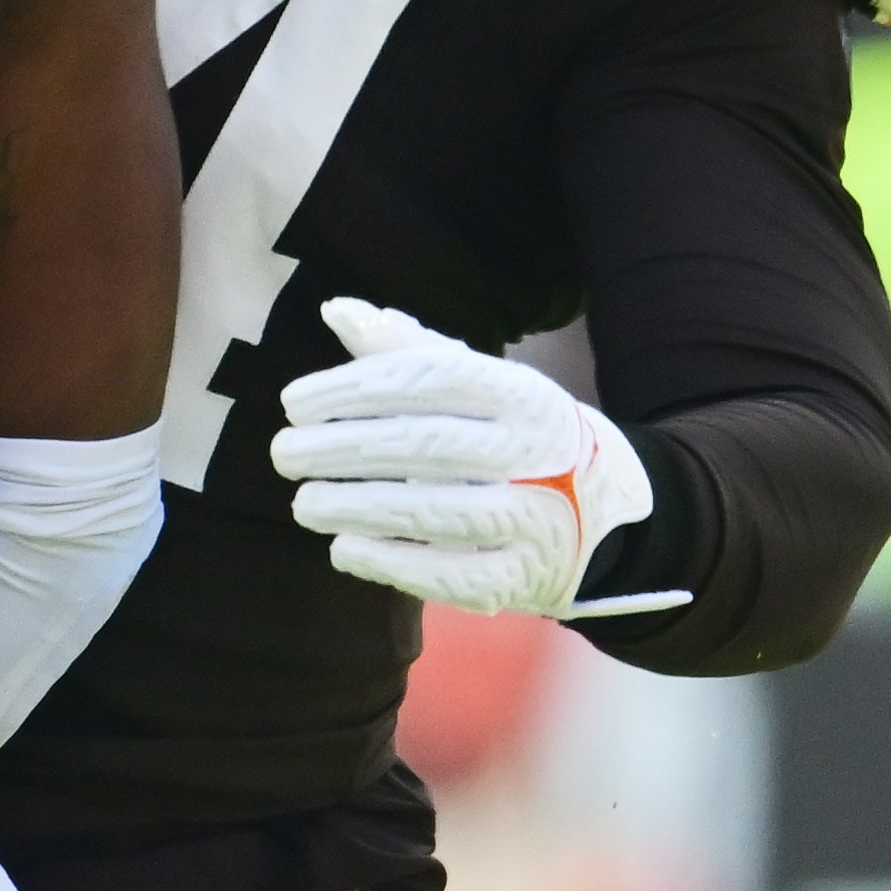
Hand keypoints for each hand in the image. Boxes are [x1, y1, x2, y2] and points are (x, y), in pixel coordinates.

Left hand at [263, 297, 683, 620]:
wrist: (607, 516)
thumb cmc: (514, 435)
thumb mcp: (479, 384)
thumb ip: (407, 350)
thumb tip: (336, 311)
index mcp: (522, 396)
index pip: (430, 379)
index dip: (353, 388)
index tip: (293, 403)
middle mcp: (535, 455)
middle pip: (426, 445)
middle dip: (342, 449)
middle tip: (283, 454)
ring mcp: (535, 521)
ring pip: (435, 511)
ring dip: (356, 507)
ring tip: (303, 503)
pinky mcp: (523, 579)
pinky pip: (451, 575)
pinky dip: (390, 563)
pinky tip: (342, 549)